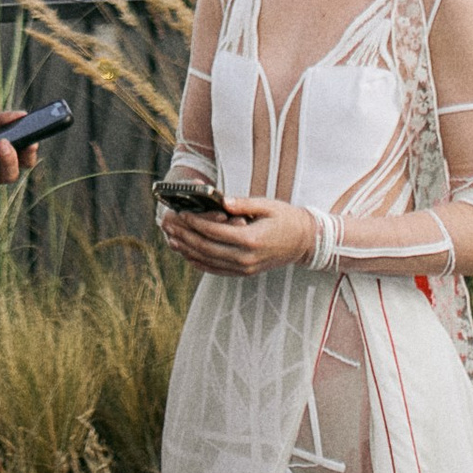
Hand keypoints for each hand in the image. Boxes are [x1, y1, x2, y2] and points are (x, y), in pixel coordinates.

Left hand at [157, 193, 316, 276]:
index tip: (181, 213)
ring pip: (208, 261)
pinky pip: (216, 270)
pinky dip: (199, 262)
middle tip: (168, 224)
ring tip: (171, 238)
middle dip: (185, 235)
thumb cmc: (287, 219)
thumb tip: (221, 200)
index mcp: (251, 240)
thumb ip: (243, 204)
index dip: (195, 223)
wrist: (304, 242)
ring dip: (187, 250)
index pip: (215, 232)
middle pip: (207, 248)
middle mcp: (246, 258)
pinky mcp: (244, 272)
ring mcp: (245, 268)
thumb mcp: (267, 205)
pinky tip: (187, 254)